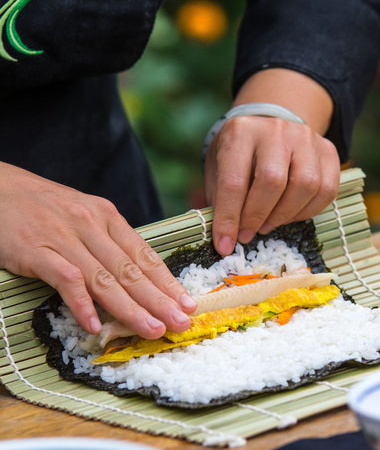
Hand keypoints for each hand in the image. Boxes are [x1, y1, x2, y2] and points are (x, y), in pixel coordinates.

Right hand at [0, 163, 195, 337]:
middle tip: (181, 323)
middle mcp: (91, 225)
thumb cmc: (41, 207)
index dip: (168, 283)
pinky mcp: (35, 250)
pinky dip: (82, 303)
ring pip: (105, 279)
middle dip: (160, 300)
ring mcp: (64, 237)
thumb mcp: (81, 216)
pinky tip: (95, 324)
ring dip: (131, 308)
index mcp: (107, 217)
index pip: (145, 256)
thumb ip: (106, 242)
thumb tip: (135, 276)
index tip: (188, 304)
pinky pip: (65, 280)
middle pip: (132, 270)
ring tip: (152, 329)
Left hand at [204, 115, 339, 254]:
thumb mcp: (219, 169)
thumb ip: (221, 200)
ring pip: (306, 185)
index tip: (225, 245)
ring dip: (285, 215)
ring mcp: (306, 138)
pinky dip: (308, 211)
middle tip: (248, 234)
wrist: (270, 128)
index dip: (229, 218)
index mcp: (241, 132)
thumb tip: (225, 240)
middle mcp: (276, 130)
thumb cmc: (241, 155)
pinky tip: (291, 215)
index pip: (234, 181)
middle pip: (273, 181)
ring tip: (269, 224)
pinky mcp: (328, 151)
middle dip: (258, 216)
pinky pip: (327, 189)